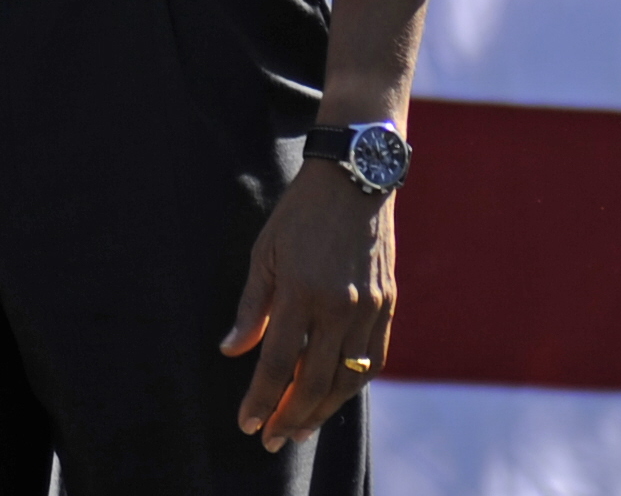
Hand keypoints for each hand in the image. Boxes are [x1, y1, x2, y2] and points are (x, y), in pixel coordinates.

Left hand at [221, 159, 394, 450]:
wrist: (354, 181)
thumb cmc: (299, 214)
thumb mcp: (263, 252)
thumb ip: (252, 307)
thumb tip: (231, 350)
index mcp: (301, 292)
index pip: (277, 363)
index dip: (261, 399)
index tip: (247, 424)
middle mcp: (339, 307)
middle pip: (314, 381)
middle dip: (290, 417)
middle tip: (271, 440)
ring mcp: (369, 309)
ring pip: (348, 378)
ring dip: (323, 410)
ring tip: (300, 428)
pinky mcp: (388, 306)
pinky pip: (374, 358)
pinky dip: (354, 384)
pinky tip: (335, 396)